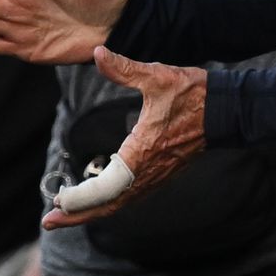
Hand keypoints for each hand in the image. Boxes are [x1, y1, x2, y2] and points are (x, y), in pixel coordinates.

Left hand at [49, 51, 207, 226]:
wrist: (226, 110)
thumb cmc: (193, 94)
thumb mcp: (157, 76)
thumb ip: (124, 69)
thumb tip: (98, 54)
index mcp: (143, 152)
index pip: (107, 188)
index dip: (82, 198)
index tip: (59, 201)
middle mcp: (148, 171)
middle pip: (108, 205)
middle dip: (77, 215)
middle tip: (49, 222)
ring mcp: (156, 176)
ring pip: (119, 204)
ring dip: (90, 211)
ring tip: (63, 214)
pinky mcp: (160, 174)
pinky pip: (130, 196)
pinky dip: (108, 202)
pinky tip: (94, 200)